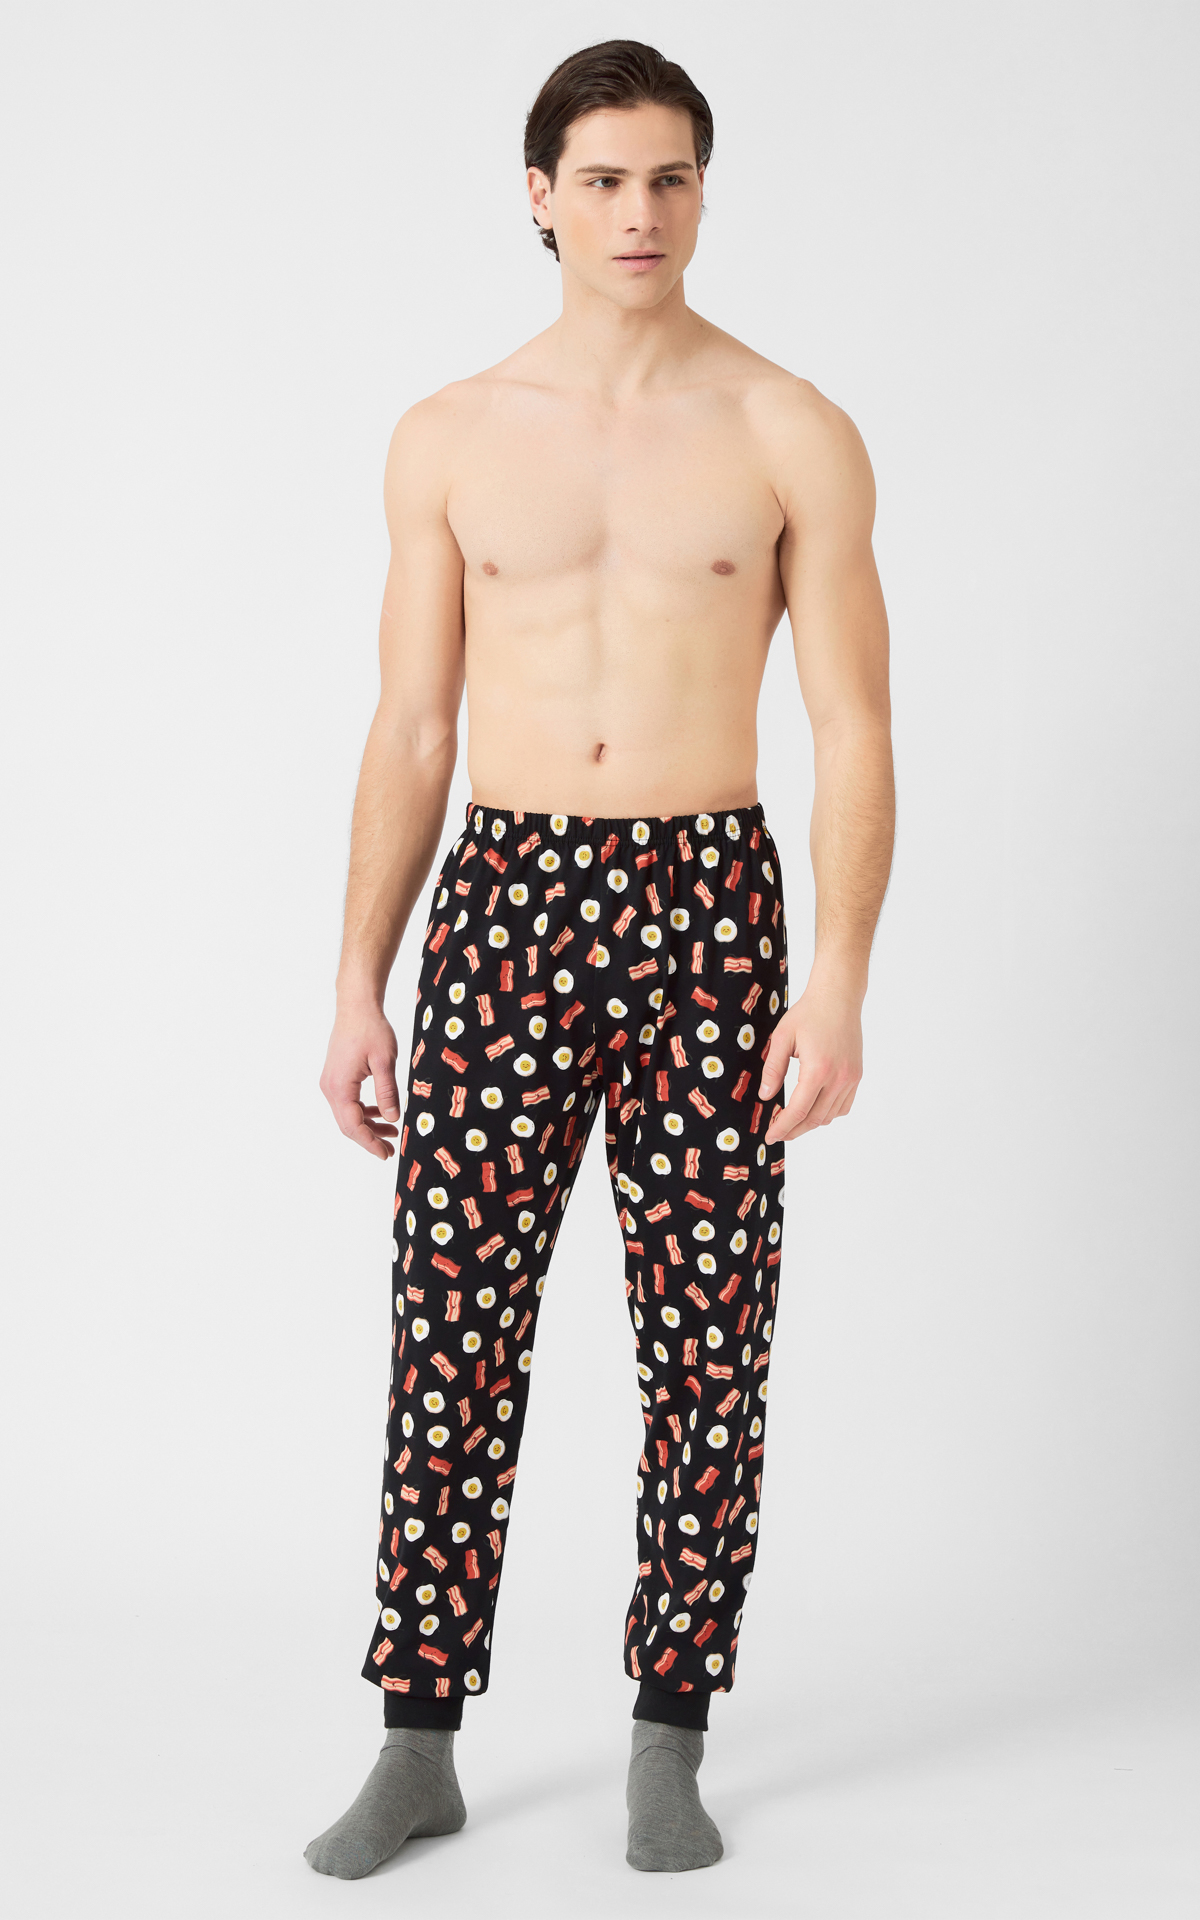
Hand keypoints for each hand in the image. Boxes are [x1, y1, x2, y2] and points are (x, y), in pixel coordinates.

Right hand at [319, 1001, 401, 1159]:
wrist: (357, 1007)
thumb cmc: (371, 1030)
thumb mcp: (385, 1062)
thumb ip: (387, 1093)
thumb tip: (392, 1118)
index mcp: (340, 1087)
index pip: (353, 1126)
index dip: (369, 1143)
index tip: (385, 1154)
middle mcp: (330, 1088)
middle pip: (347, 1124)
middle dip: (368, 1139)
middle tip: (390, 1150)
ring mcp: (330, 1083)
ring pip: (347, 1115)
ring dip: (367, 1125)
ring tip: (391, 1132)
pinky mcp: (336, 1077)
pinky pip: (347, 1102)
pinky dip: (363, 1111)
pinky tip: (380, 1113)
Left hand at [758, 976, 862, 1144]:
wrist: (838, 998)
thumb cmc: (809, 1013)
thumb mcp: (782, 1038)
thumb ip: (773, 1070)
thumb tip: (765, 1096)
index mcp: (818, 1070)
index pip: (798, 1111)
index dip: (782, 1127)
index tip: (770, 1136)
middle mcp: (838, 1078)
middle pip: (815, 1118)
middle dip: (794, 1130)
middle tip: (778, 1133)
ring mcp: (851, 1078)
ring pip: (830, 1115)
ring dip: (811, 1123)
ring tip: (793, 1122)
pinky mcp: (856, 1075)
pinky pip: (843, 1106)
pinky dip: (828, 1113)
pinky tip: (814, 1109)